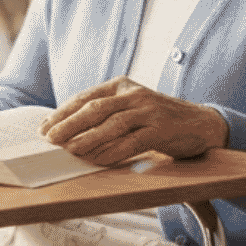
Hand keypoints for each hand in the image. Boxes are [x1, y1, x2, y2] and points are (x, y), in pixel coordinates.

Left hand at [38, 77, 228, 163]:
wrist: (202, 124)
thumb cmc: (158, 119)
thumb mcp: (130, 107)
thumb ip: (105, 113)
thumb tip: (67, 130)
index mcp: (122, 85)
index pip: (86, 97)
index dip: (62, 112)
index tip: (43, 127)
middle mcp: (134, 95)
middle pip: (95, 109)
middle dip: (69, 124)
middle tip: (49, 138)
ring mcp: (149, 111)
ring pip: (111, 124)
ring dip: (87, 138)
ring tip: (68, 150)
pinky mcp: (162, 130)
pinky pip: (132, 142)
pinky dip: (112, 152)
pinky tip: (96, 160)